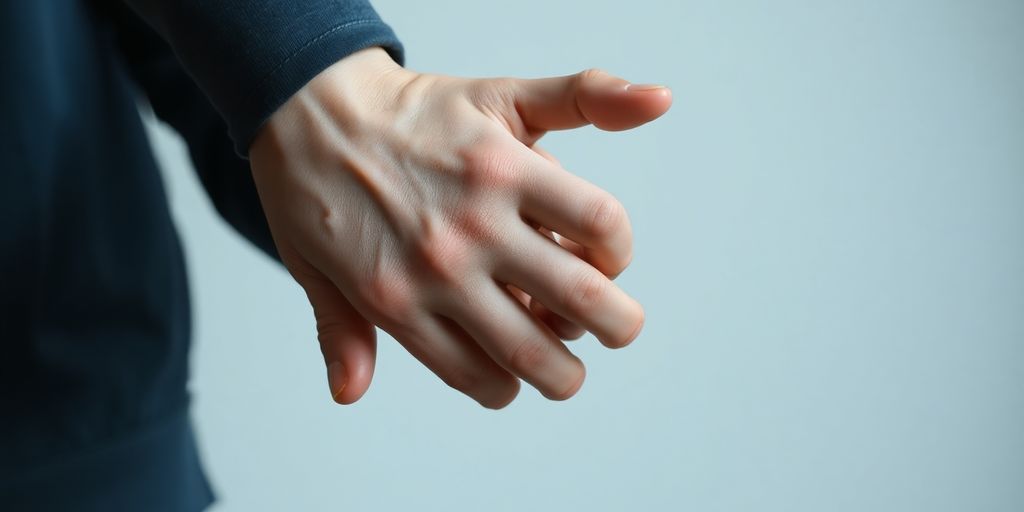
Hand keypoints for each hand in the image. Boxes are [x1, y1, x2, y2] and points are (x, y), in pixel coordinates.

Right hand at [249, 47, 670, 407]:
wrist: (310, 119)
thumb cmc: (415, 113)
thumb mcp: (503, 90)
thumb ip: (585, 95)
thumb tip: (663, 99)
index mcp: (506, 166)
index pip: (604, 227)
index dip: (620, 255)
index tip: (608, 262)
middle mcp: (473, 224)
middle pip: (584, 300)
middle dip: (618, 327)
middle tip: (618, 331)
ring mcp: (432, 271)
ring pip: (528, 353)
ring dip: (561, 374)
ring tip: (561, 369)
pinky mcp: (391, 307)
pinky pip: (464, 372)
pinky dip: (497, 386)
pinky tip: (503, 375)